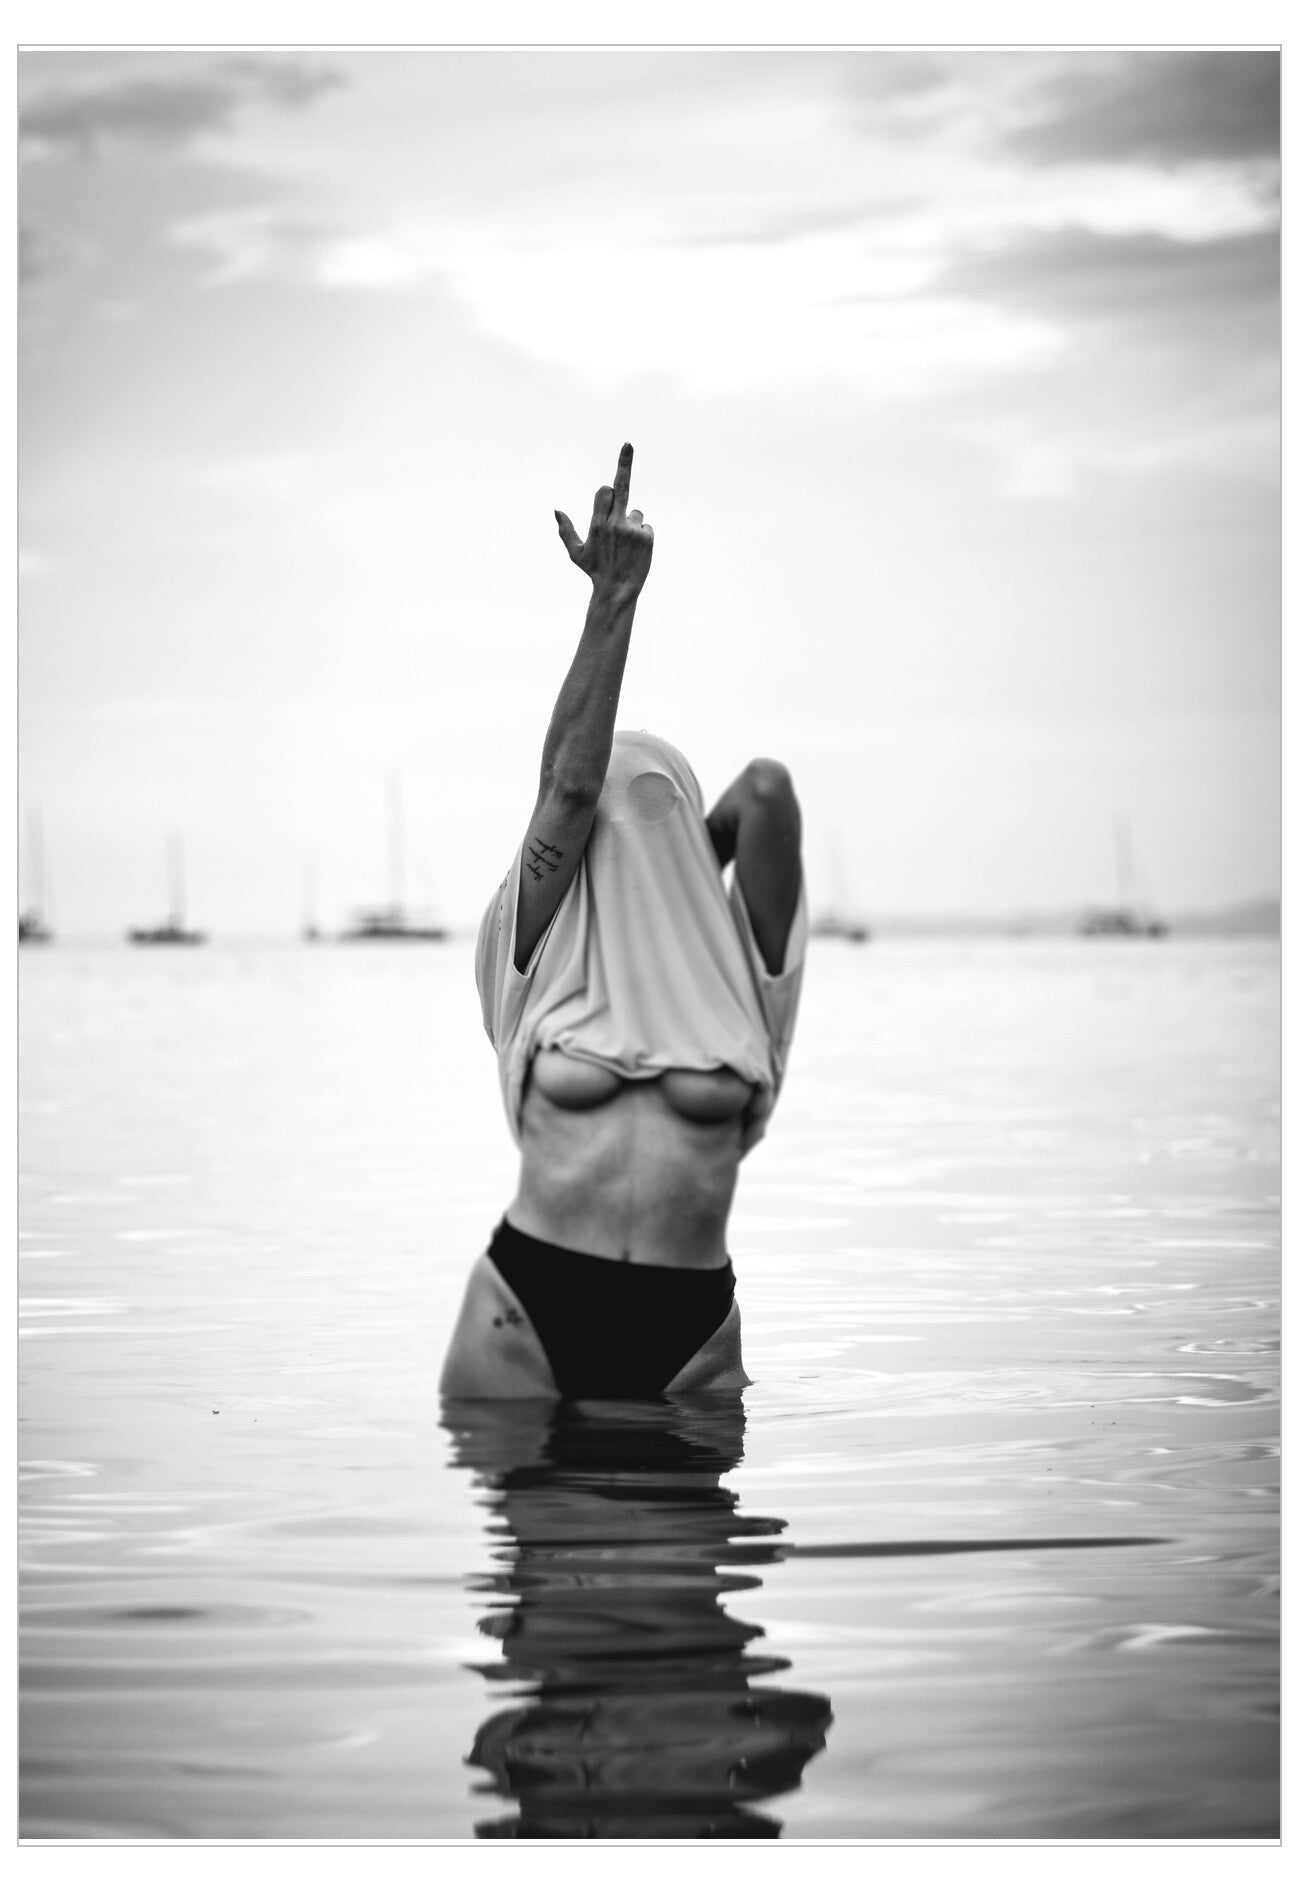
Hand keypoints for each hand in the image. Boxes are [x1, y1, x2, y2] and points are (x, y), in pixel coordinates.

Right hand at [555, 442, 653, 602]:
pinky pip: (645, 526)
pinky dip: (642, 536)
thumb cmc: (595, 571)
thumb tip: (556, 510)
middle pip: (621, 486)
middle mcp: (614, 524)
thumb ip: (566, 530)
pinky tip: (635, 551)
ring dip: (631, 523)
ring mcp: (632, 530)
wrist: (618, 591)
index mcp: (597, 524)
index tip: (614, 472)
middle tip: (627, 444)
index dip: (606, 492)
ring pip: (635, 512)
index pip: (605, 491)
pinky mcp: (647, 538)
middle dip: (624, 463)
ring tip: (626, 545)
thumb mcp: (576, 553)